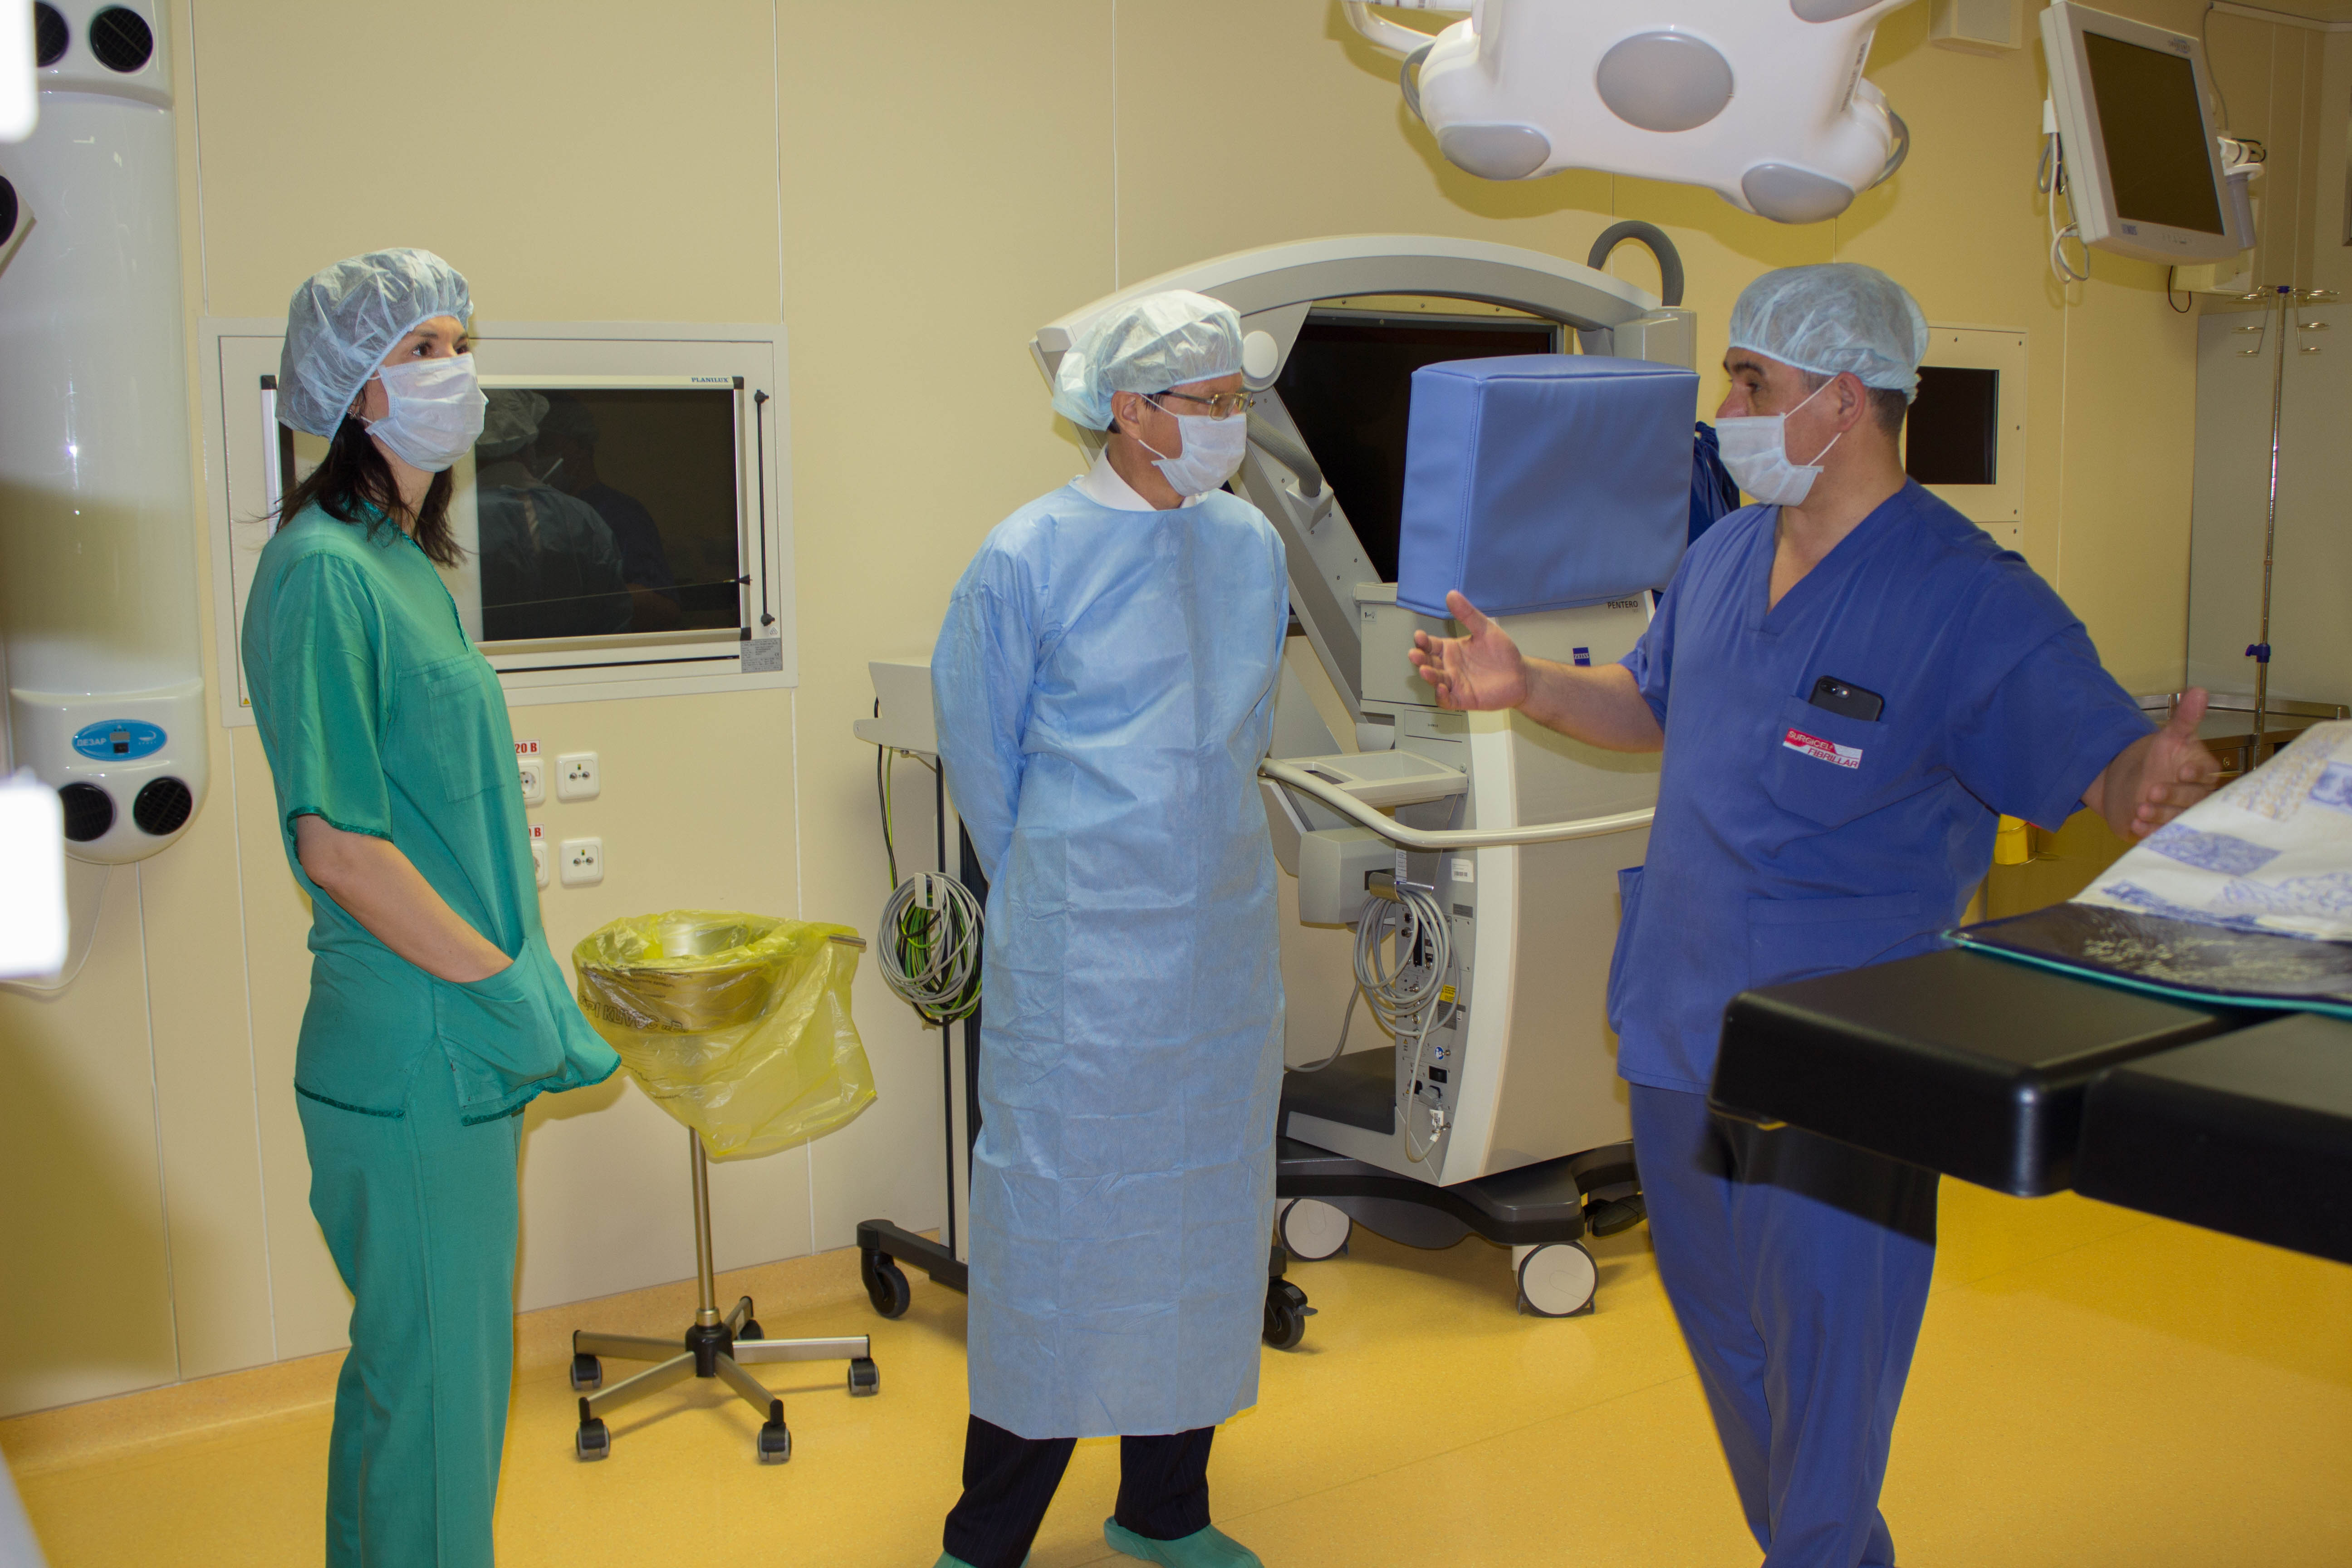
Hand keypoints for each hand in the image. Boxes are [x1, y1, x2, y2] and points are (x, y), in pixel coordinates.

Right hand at [1408, 592, 1527, 711]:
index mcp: (1451, 650)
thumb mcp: (1485, 629)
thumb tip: (1451, 594)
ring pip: (1435, 681)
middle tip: (1415, 655)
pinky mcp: (1463, 699)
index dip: (1423, 642)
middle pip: (1428, 663)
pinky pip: (1447, 700)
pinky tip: (1442, 688)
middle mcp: (1449, 667)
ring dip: (1429, 676)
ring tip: (1425, 670)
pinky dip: (1442, 696)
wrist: (1521, 675)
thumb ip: (1468, 614)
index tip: (1419, 636)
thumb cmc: (1502, 653)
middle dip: (1420, 659)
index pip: (1430, 645)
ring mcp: (1455, 683)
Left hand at [2098, 688, 2224, 839]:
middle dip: (2173, 797)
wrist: (2131, 780)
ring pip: (2177, 819)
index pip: (2205, 775)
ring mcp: (2181, 815)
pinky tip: (2136, 825)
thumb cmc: (2159, 758)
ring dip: (2159, 816)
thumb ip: (2185, 718)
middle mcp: (2196, 797)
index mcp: (2203, 773)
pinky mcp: (2164, 830)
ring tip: (2140, 810)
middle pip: (2192, 800)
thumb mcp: (2169, 737)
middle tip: (2152, 791)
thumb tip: (2199, 691)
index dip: (2195, 774)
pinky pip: (2162, 834)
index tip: (2182, 770)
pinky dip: (2149, 832)